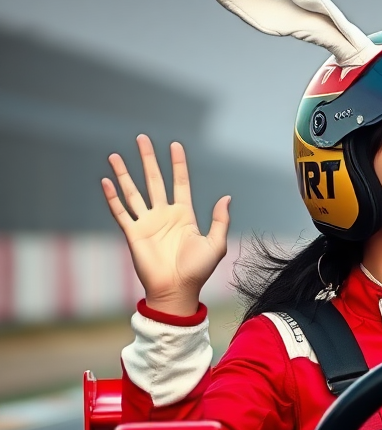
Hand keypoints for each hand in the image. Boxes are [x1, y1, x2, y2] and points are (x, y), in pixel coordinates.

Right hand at [101, 135, 230, 316]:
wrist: (177, 290)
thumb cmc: (198, 271)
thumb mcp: (216, 244)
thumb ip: (220, 220)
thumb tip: (226, 197)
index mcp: (184, 216)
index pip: (180, 183)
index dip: (177, 164)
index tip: (175, 145)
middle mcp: (164, 215)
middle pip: (154, 181)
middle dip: (148, 160)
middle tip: (142, 138)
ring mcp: (147, 223)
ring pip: (133, 192)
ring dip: (124, 174)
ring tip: (115, 155)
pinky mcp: (133, 233)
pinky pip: (121, 211)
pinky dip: (112, 196)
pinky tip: (106, 181)